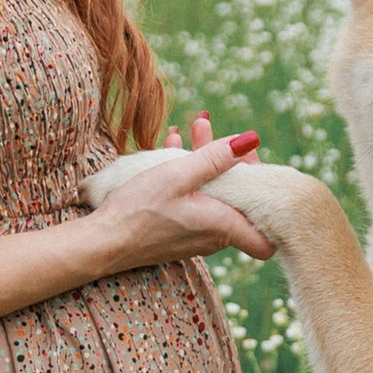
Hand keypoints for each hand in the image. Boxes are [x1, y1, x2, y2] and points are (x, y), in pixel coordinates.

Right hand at [84, 112, 276, 266]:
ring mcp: (197, 237)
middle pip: (239, 201)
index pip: (268, 235)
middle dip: (230, 163)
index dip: (268, 203)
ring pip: (215, 197)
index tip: (255, 171)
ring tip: (192, 130)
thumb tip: (250, 139)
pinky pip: (196, 202)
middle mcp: (215, 237)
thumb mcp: (179, 174)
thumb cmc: (140, 210)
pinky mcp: (180, 233)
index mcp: (223, 226)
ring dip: (207, 164)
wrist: (103, 242)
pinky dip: (191, 177)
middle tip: (214, 133)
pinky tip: (173, 147)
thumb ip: (216, 157)